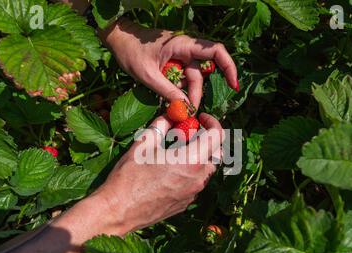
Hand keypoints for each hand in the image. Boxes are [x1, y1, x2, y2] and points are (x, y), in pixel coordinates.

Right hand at [91, 113, 223, 233]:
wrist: (118, 211)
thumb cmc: (128, 177)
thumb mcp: (143, 144)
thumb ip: (160, 126)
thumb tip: (170, 115)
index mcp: (191, 160)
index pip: (217, 136)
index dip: (212, 122)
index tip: (201, 118)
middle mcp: (198, 178)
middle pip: (216, 154)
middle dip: (208, 140)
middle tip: (190, 133)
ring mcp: (193, 193)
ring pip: (207, 170)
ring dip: (200, 156)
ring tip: (179, 151)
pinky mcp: (186, 203)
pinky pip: (196, 183)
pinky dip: (191, 172)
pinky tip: (171, 170)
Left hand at [99, 18, 238, 108]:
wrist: (118, 39)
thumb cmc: (131, 52)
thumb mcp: (148, 75)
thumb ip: (168, 92)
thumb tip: (185, 109)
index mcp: (183, 45)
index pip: (215, 52)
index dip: (229, 67)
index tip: (233, 85)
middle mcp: (185, 49)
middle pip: (199, 74)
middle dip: (195, 94)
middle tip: (187, 113)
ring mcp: (180, 55)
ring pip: (190, 79)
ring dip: (184, 94)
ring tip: (173, 107)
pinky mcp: (174, 61)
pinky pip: (181, 78)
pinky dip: (177, 90)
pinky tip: (168, 98)